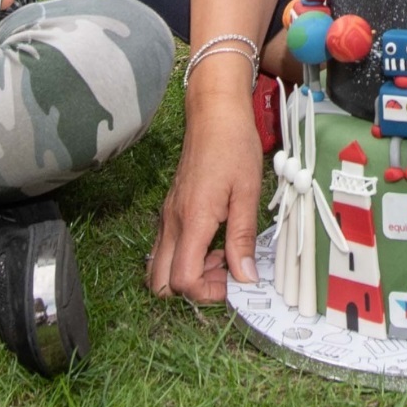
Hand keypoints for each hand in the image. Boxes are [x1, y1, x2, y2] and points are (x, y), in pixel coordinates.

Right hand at [148, 89, 264, 303]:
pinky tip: (217, 240)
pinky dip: (188, 256)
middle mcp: (173, 223)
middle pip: (160, 282)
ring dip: (190, 272)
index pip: (182, 279)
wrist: (214, 114)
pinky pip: (169, 248)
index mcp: (192, 220)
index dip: (207, 292)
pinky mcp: (171, 210)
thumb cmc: (233, 147)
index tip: (233, 281)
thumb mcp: (247, 193)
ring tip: (224, 255)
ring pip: (161, 266)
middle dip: (192, 289)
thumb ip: (242, 238)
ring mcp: (168, 217)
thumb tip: (246, 277)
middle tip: (225, 273)